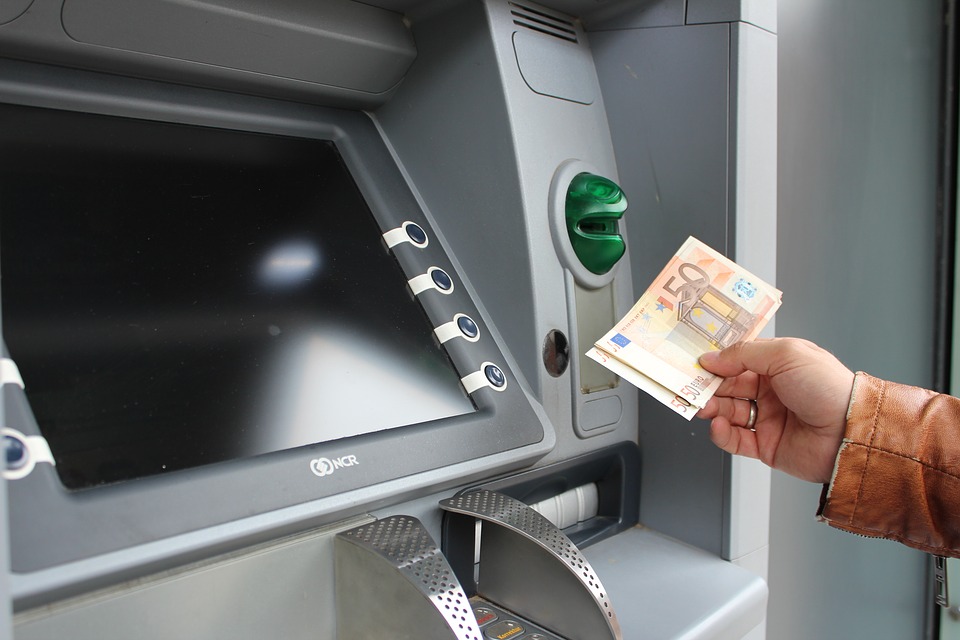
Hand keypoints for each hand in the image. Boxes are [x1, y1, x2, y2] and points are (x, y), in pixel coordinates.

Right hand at [696, 338, 854, 482]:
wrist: (850, 433)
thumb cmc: (827, 387)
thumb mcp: (785, 354)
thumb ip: (744, 353)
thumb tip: (712, 358)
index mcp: (778, 366)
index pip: (738, 361)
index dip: (718, 361)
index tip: (697, 363)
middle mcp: (772, 392)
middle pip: (729, 387)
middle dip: (709, 386)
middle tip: (691, 386)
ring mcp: (768, 419)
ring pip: (728, 412)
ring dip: (712, 408)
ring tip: (703, 406)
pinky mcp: (766, 446)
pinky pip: (735, 440)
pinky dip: (722, 433)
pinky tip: (718, 424)